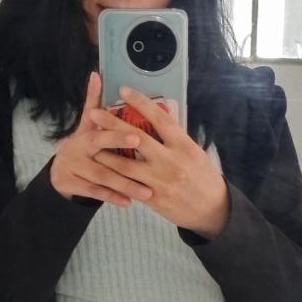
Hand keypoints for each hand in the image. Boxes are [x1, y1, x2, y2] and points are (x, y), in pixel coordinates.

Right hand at [48, 71, 153, 205]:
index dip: (117, 134)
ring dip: (125, 184)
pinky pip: (95, 192)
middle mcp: (76, 149)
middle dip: (123, 159)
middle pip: (101, 154)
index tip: (138, 137)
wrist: (59, 173)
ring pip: (102, 177)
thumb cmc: (83, 146)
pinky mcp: (71, 185)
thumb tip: (96, 74)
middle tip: (147, 165)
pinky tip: (128, 202)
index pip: (101, 132)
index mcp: (84, 134)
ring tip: (147, 191)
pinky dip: (112, 197)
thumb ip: (93, 103)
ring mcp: (72, 168)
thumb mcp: (86, 126)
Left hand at [88, 84, 230, 237]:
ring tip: (89, 141)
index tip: (124, 91)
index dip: (141, 103)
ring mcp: (159, 181)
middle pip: (136, 138)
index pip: (159, 119)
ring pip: (125, 165)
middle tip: (95, 113)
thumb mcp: (195, 152)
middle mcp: (170, 161)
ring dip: (105, 152)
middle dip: (112, 124)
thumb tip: (162, 114)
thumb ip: (176, 136)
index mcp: (184, 146)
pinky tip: (101, 168)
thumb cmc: (204, 177)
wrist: (212, 210)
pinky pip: (128, 185)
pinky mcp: (152, 198)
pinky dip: (113, 176)